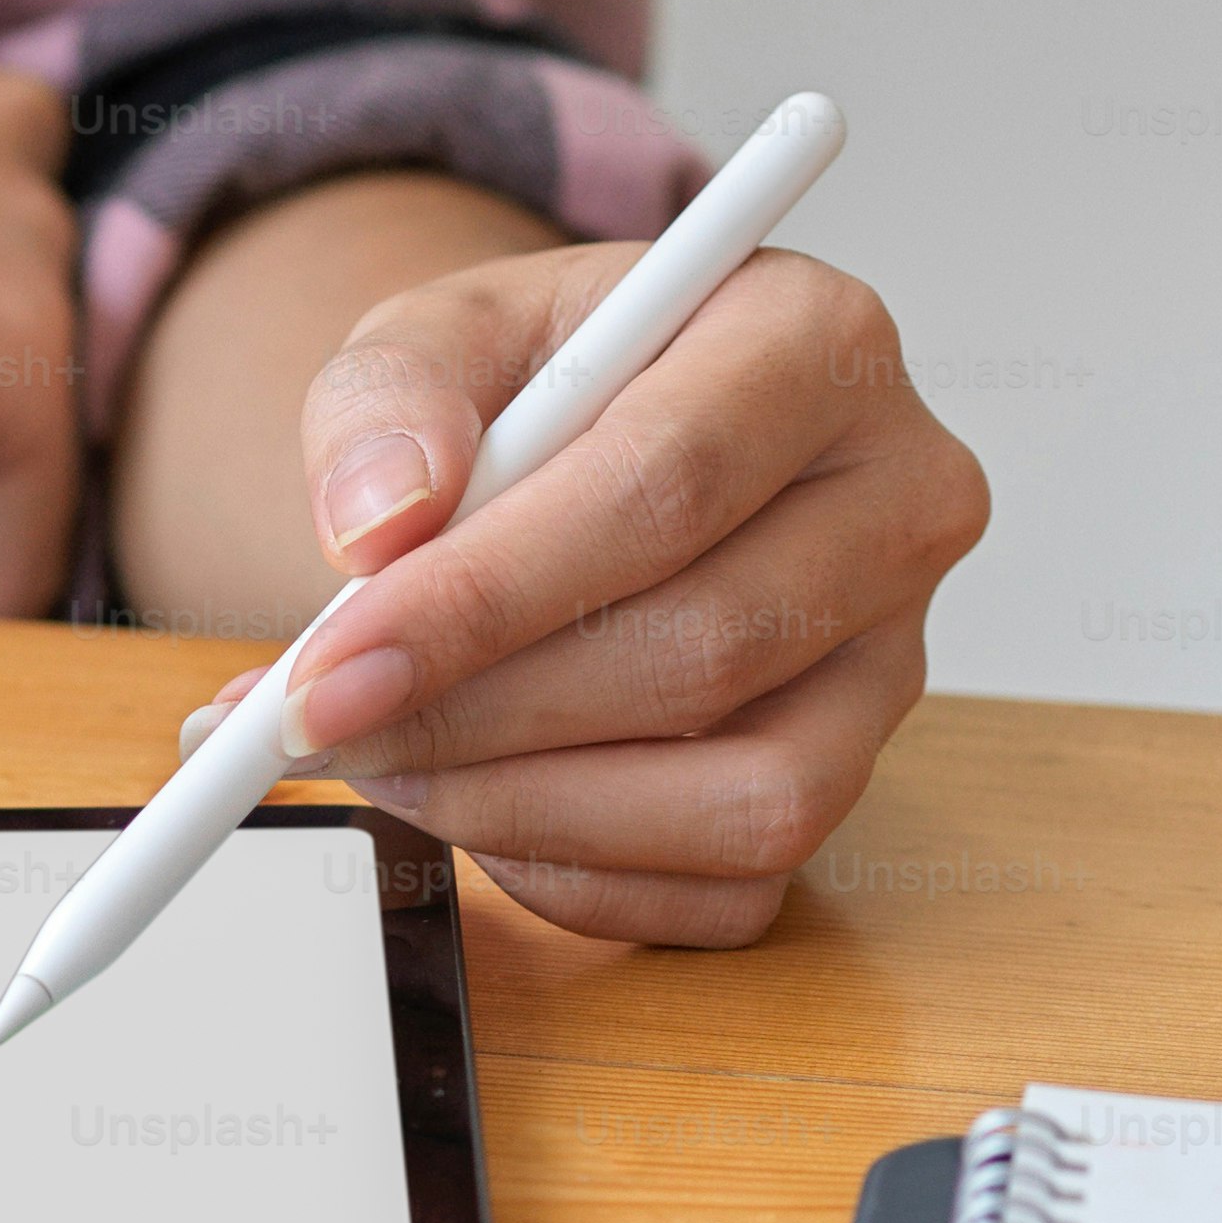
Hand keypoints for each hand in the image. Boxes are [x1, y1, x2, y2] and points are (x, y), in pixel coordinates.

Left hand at [199, 247, 985, 943]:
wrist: (578, 450)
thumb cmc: (538, 387)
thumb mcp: (441, 333)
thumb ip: (390, 398)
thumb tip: (380, 516)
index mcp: (814, 343)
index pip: (667, 486)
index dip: (487, 596)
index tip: (334, 662)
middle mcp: (895, 500)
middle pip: (707, 650)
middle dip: (481, 713)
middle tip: (326, 723)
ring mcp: (891, 656)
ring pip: (746, 796)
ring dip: (531, 807)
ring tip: (394, 760)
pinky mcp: (853, 773)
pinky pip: (732, 889)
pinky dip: (578, 874)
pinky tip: (479, 800)